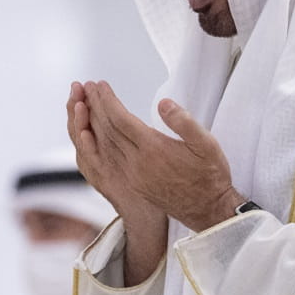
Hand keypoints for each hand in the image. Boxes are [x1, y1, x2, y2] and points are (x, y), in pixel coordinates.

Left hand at [68, 81, 244, 232]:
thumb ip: (183, 122)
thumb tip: (163, 103)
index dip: (108, 100)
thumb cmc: (210, 174)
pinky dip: (97, 144)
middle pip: (108, 130)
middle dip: (95, 106)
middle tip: (86, 87)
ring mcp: (133, 176)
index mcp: (153, 149)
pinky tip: (92, 134)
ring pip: (105, 145)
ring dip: (92, 122)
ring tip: (84, 104)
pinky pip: (108, 160)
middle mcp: (138, 163)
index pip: (121, 119)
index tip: (100, 85)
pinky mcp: (133, 184)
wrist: (207, 210)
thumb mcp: (206, 144)